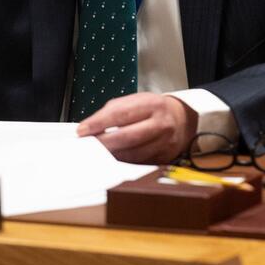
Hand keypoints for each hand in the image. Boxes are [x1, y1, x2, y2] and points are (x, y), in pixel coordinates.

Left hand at [75, 92, 197, 163]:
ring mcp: (164, 143)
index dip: (99, 123)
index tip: (83, 130)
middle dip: (103, 142)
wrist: (182, 120)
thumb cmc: (154, 109)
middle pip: (127, 136)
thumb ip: (113, 111)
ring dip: (111, 154)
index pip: (121, 113)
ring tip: (98, 152)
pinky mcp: (164, 158)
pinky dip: (123, 162)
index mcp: (152, 104)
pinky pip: (139, 163)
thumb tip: (90, 126)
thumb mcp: (136, 101)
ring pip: (132, 153)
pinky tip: (114, 158)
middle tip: (87, 145)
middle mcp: (160, 124)